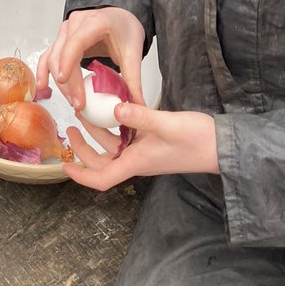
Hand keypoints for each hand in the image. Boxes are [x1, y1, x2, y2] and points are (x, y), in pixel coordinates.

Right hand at [37, 6, 146, 110]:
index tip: (64, 80)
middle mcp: (76, 23)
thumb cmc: (125, 29)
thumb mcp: (133, 53)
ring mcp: (66, 30)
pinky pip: (48, 55)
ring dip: (60, 82)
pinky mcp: (62, 39)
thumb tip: (137, 106)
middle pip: (63, 54)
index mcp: (95, 22)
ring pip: (54, 57)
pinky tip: (42, 85)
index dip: (68, 61)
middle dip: (68, 82)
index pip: (76, 42)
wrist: (120, 17)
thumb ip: (134, 80)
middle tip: (79, 104)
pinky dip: (44, 71)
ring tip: (72, 101)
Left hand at [64, 107, 218, 190]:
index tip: (64, 166)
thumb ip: (140, 116)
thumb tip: (115, 107)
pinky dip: (115, 127)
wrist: (220, 145)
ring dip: (97, 134)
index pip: (102, 178)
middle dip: (83, 149)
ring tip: (85, 113)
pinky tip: (112, 110)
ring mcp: (144, 151)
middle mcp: (137, 160)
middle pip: (102, 162)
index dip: (81, 176)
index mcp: (136, 162)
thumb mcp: (165, 124)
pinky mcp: (152, 142)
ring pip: (113, 147)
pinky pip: (126, 138)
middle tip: (71, 128)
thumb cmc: (196, 140)